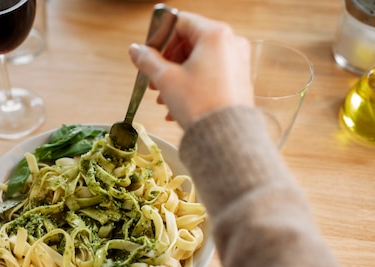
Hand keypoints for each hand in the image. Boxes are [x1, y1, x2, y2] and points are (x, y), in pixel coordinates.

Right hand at [128, 11, 253, 127]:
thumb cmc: (200, 104)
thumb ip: (148, 60)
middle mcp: (231, 43)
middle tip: (154, 80)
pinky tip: (178, 105)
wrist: (225, 137)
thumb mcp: (166, 79)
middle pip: (190, 42)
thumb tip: (135, 50)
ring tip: (163, 97)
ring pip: (199, 61)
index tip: (149, 55)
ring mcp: (238, 62)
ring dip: (177, 76)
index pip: (180, 22)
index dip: (160, 38)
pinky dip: (192, 84)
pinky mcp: (239, 80)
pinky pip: (210, 74)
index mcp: (215, 34)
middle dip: (168, 62)